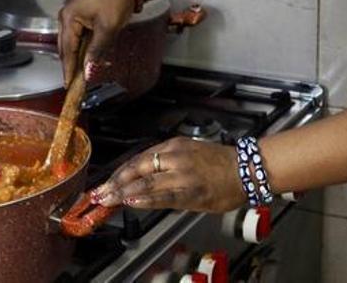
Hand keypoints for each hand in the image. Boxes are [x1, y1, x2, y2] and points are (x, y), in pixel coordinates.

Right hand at [57, 0, 136, 83]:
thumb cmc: (116, 1)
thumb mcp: (107, 29)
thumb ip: (96, 51)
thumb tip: (88, 70)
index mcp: (69, 18)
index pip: (67, 50)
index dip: (68, 68)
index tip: (69, 83)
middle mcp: (66, 17)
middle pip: (65, 48)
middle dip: (70, 65)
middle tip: (74, 83)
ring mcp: (72, 17)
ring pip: (71, 44)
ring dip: (76, 59)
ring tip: (80, 75)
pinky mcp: (79, 18)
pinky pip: (77, 38)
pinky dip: (81, 50)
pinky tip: (86, 60)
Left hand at [90, 137, 245, 212]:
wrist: (247, 169)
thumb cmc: (221, 163)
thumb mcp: (190, 153)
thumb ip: (167, 164)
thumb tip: (144, 180)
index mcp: (174, 146)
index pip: (139, 159)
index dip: (120, 172)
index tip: (106, 182)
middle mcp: (176, 156)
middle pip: (138, 168)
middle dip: (115, 182)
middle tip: (99, 193)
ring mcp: (183, 174)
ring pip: (147, 182)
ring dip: (123, 192)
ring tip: (107, 199)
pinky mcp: (192, 191)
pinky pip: (164, 195)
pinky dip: (146, 198)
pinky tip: (132, 200)